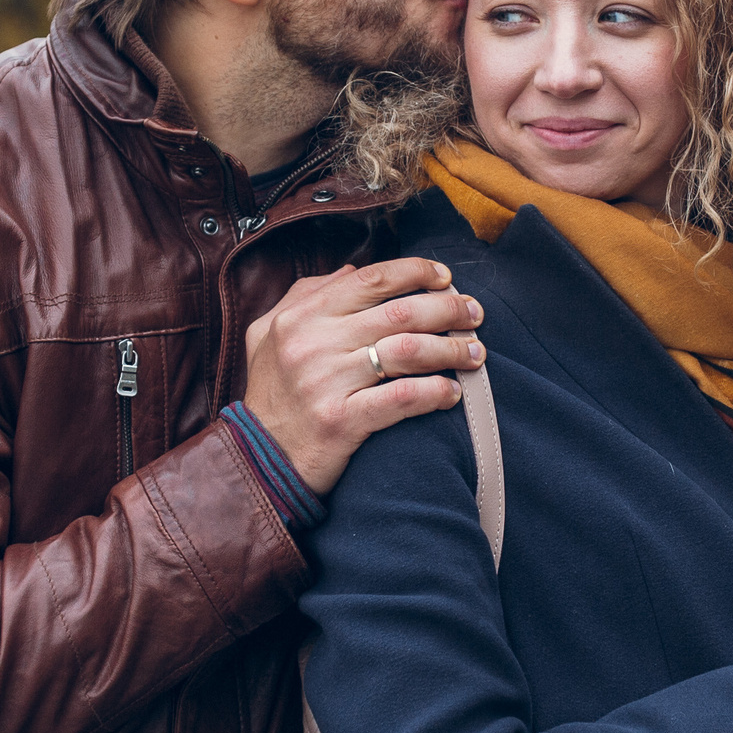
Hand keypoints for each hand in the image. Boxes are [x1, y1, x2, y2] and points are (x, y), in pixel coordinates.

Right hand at [241, 259, 485, 494]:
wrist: (258, 460)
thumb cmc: (272, 395)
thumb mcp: (270, 335)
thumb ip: (306, 295)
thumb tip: (351, 271)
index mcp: (301, 316)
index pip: (371, 278)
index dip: (416, 272)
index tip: (446, 278)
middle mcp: (313, 343)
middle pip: (400, 312)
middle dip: (448, 309)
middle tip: (474, 314)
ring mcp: (327, 382)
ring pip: (408, 352)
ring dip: (451, 350)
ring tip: (475, 353)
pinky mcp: (342, 421)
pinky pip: (402, 398)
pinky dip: (435, 393)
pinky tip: (452, 393)